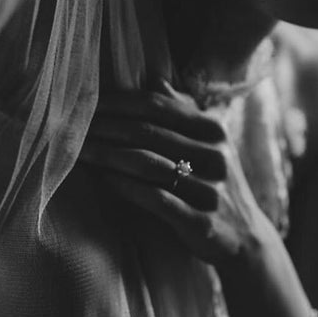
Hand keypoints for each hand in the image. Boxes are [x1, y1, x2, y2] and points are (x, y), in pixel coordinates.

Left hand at [79, 82, 273, 267]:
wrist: (245, 237)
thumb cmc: (215, 184)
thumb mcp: (209, 144)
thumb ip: (184, 112)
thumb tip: (155, 80)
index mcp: (214, 130)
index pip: (159, 107)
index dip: (119, 103)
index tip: (86, 103)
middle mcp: (215, 155)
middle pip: (148, 133)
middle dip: (105, 128)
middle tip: (72, 128)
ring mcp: (209, 188)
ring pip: (147, 164)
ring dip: (106, 157)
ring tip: (78, 153)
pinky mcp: (200, 220)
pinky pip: (154, 198)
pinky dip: (124, 187)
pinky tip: (102, 180)